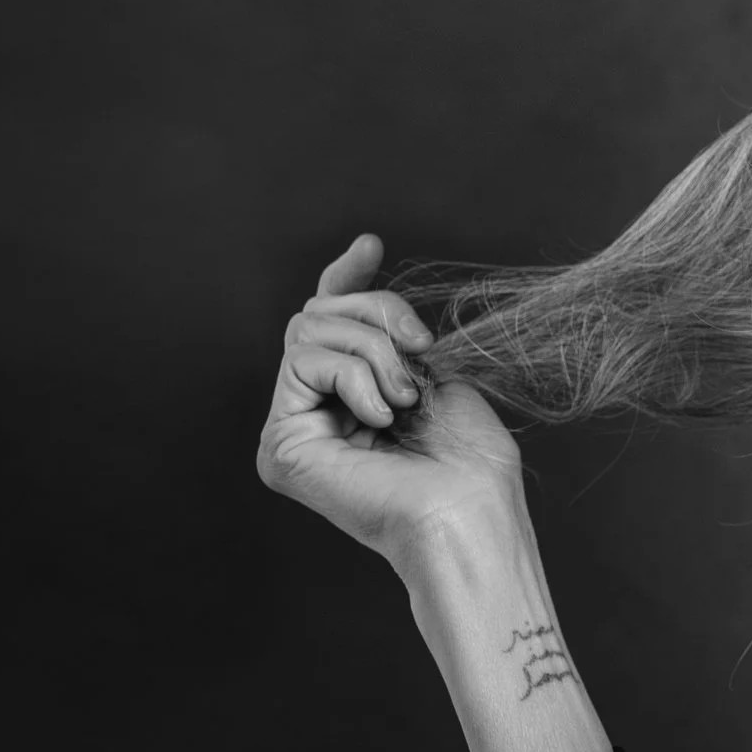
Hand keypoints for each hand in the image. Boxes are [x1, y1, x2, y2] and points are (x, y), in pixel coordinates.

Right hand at [256, 233, 523, 564]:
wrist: (468, 506)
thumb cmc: (469, 456)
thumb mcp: (436, 370)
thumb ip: (392, 330)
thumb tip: (362, 261)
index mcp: (357, 396)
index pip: (331, 321)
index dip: (346, 278)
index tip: (370, 245)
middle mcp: (319, 411)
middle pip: (319, 312)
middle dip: (379, 315)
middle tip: (421, 349)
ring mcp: (295, 428)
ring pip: (309, 330)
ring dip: (374, 351)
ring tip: (405, 398)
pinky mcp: (281, 445)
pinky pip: (303, 363)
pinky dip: (353, 376)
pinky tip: (380, 416)